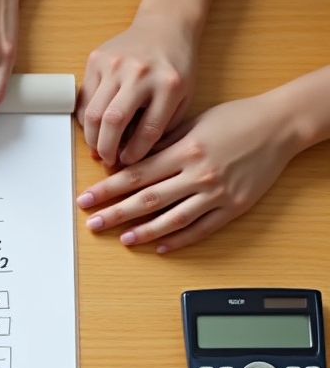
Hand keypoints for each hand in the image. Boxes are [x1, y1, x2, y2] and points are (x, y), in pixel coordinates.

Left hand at [76, 93, 299, 251]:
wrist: (280, 125)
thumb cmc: (236, 119)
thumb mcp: (193, 122)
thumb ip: (162, 143)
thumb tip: (129, 158)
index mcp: (184, 151)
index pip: (135, 175)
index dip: (107, 189)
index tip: (86, 199)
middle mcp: (198, 174)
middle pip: (147, 199)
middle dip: (115, 213)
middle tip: (93, 223)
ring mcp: (216, 193)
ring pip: (172, 219)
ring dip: (144, 232)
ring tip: (123, 239)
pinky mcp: (233, 207)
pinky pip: (201, 229)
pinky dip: (180, 240)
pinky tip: (161, 247)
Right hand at [77, 12, 196, 166]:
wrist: (166, 25)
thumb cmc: (175, 65)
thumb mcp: (183, 97)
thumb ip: (162, 126)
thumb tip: (133, 156)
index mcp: (169, 84)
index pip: (147, 132)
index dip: (134, 154)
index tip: (128, 162)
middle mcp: (140, 72)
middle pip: (114, 122)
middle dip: (107, 149)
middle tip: (107, 160)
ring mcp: (115, 64)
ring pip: (93, 113)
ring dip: (92, 137)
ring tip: (98, 147)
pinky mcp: (96, 60)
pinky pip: (84, 99)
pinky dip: (86, 119)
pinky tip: (95, 126)